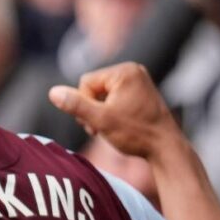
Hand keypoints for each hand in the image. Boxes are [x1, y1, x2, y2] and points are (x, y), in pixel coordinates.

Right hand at [49, 63, 180, 158]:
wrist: (166, 148)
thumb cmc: (136, 134)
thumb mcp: (101, 120)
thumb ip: (75, 104)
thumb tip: (53, 92)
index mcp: (125, 71)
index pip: (85, 82)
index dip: (85, 105)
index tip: (97, 122)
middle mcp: (133, 71)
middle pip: (93, 87)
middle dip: (92, 108)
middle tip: (102, 128)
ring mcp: (139, 81)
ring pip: (102, 94)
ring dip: (100, 112)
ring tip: (109, 128)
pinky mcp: (141, 92)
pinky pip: (114, 97)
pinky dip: (110, 111)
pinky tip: (118, 125)